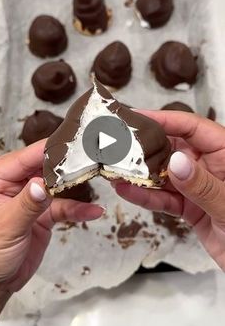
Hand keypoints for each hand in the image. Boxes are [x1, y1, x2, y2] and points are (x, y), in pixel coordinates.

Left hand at [0, 140, 102, 292]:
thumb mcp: (6, 226)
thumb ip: (27, 204)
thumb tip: (41, 184)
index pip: (25, 157)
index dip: (48, 150)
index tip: (70, 142)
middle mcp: (14, 184)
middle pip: (44, 166)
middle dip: (66, 164)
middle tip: (89, 158)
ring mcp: (31, 198)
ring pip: (57, 184)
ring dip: (76, 184)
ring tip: (96, 178)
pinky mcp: (44, 213)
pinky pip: (64, 207)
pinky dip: (79, 209)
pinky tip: (93, 211)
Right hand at [113, 111, 224, 270]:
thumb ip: (203, 185)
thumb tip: (175, 163)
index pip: (193, 128)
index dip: (165, 120)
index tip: (138, 118)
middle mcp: (210, 166)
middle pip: (173, 148)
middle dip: (144, 147)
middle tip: (117, 144)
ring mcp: (198, 187)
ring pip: (164, 175)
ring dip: (140, 174)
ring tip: (115, 170)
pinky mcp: (191, 208)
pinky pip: (165, 199)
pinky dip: (146, 196)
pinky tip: (127, 191)